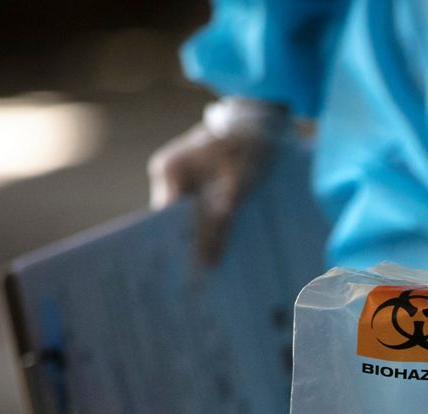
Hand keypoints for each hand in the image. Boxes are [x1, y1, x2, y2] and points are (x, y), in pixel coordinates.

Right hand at [147, 98, 289, 263]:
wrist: (264, 120)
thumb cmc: (249, 146)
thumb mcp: (238, 187)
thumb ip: (220, 224)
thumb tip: (206, 263)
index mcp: (170, 171)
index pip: (163, 220)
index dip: (173, 247)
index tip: (183, 276)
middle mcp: (169, 175)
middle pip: (174, 221)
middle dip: (188, 246)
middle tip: (200, 280)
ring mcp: (182, 178)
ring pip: (188, 217)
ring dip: (202, 236)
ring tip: (213, 268)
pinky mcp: (199, 181)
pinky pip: (201, 209)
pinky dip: (212, 224)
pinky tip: (224, 244)